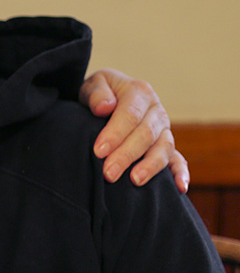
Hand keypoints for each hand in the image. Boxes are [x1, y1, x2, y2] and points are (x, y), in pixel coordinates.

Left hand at [80, 68, 188, 191]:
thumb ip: (96, 93)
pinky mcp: (165, 146)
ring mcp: (164, 129)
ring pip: (163, 147)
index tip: (98, 151)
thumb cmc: (98, 94)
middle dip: (126, 155)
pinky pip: (178, 160)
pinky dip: (181, 173)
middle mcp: (155, 111)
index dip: (115, 134)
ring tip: (135, 181)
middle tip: (108, 173)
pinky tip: (179, 188)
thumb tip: (104, 107)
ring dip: (150, 165)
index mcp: (139, 92)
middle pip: (146, 134)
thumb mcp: (93, 84)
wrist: (106, 99)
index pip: (130, 114)